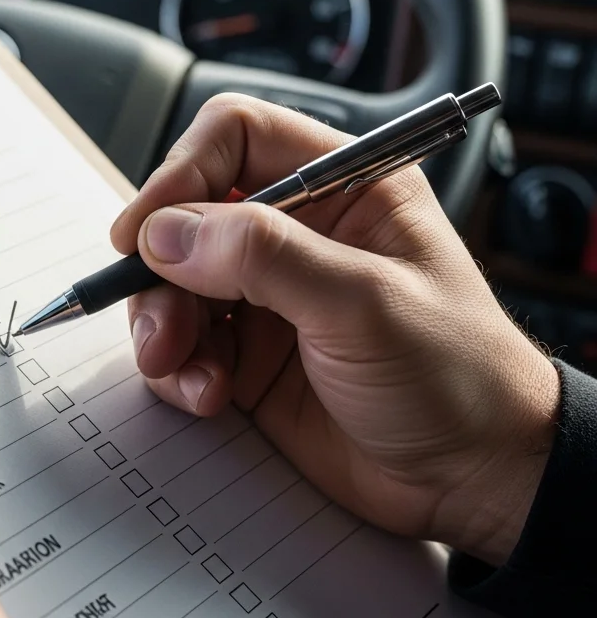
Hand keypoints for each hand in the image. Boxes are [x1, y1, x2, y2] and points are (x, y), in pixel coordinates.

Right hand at [111, 94, 559, 566]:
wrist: (471, 480)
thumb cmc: (456, 377)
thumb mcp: (365, 304)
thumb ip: (264, 257)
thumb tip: (167, 232)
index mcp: (341, 188)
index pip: (235, 137)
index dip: (182, 172)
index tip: (145, 230)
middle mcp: (297, 233)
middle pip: (187, 214)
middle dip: (161, 268)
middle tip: (161, 318)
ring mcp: (267, 294)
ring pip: (172, 282)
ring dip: (161, 323)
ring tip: (180, 365)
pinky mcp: (248, 352)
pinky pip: (182, 342)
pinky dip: (178, 368)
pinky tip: (207, 394)